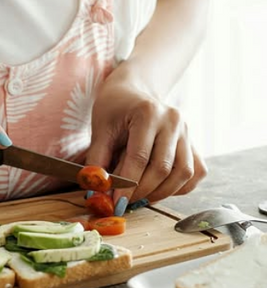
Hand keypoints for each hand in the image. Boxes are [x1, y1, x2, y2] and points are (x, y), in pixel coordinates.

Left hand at [85, 76, 207, 207]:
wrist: (133, 90)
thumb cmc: (114, 108)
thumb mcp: (100, 128)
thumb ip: (97, 159)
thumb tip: (96, 191)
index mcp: (148, 112)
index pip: (139, 157)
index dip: (127, 184)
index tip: (116, 202)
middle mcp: (173, 120)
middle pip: (163, 168)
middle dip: (142, 191)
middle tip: (124, 201)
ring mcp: (187, 131)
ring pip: (183, 174)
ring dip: (161, 193)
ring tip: (139, 196)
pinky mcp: (194, 143)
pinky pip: (194, 173)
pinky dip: (178, 187)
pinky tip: (158, 187)